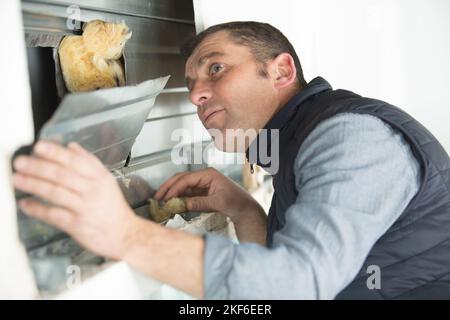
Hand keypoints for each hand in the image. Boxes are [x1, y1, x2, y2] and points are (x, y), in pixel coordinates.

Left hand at [12, 141, 138, 259]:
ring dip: (34, 185)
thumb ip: (89, 162)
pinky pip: (54, 215)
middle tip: (21, 162)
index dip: (56, 153)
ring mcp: (85, 208)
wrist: (125, 234)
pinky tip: (25, 204)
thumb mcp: (107, 180)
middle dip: (39, 167)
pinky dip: (38, 209)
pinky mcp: (77, 225)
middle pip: (63, 175)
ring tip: (17, 179)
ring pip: (56, 193)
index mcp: (100, 177)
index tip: (39, 146)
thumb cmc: (113, 208)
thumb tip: (71, 146)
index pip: (76, 161)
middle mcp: (93, 191)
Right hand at [154, 168, 266, 243]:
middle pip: (181, 179)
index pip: (186, 179)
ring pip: (182, 186)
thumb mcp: (218, 203)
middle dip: (168, 188)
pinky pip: (187, 194)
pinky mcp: (202, 192)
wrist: (245, 209)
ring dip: (172, 194)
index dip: (174, 188)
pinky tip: (172, 204)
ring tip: (162, 202)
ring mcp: (202, 184)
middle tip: (157, 198)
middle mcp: (204, 177)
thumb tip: (184, 204)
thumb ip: (200, 203)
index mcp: (208, 174)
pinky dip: (178, 198)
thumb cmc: (237, 202)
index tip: (166, 198)